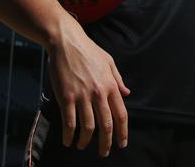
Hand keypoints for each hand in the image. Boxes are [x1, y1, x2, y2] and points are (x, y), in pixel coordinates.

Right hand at [47, 24, 129, 156]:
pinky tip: (68, 140)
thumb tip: (127, 93)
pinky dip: (69, 134)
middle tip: (104, 152)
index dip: (122, 132)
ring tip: (82, 146)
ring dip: (86, 141)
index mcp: (111, 85)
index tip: (121, 143)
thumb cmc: (88, 51)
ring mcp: (82, 96)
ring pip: (88, 126)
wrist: (67, 43)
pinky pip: (69, 121)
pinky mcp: (67, 97)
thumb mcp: (109, 62)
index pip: (121, 114)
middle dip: (106, 142)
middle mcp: (99, 93)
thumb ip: (118, 79)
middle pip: (106, 124)